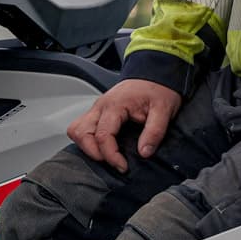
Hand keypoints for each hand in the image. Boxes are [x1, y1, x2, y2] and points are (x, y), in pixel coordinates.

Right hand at [67, 79, 182, 172]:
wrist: (155, 73)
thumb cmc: (158, 89)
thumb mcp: (163, 110)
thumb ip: (154, 132)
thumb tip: (144, 152)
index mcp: (115, 104)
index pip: (103, 135)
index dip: (111, 155)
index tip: (123, 166)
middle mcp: (101, 105)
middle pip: (81, 133)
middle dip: (94, 153)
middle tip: (114, 163)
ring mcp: (97, 108)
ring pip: (76, 129)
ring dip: (86, 146)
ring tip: (106, 156)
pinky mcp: (98, 111)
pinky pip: (82, 127)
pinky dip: (86, 140)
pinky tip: (102, 147)